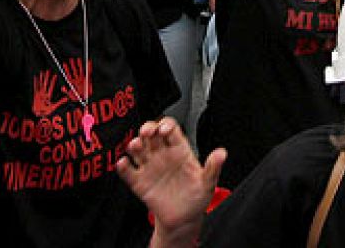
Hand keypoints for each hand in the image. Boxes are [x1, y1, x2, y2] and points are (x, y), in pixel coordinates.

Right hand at [116, 118, 223, 244]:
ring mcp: (150, 168)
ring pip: (138, 149)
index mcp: (180, 150)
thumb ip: (213, 167)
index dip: (166, 125)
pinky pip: (128, 172)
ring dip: (134, 144)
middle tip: (147, 132)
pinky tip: (123, 163)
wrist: (184, 219)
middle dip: (147, 129)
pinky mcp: (139, 182)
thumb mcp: (208, 182)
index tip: (165, 129)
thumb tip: (221, 153)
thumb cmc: (197, 197)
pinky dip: (123, 166)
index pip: (171, 129)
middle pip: (152, 134)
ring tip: (135, 146)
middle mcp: (163, 155)